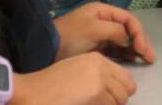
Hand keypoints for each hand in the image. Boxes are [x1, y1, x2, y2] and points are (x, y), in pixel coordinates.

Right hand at [12, 53, 135, 104]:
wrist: (33, 92)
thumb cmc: (49, 84)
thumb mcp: (76, 70)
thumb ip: (95, 75)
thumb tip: (110, 90)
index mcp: (98, 60)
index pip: (125, 77)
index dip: (122, 90)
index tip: (114, 98)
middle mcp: (103, 68)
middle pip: (127, 89)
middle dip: (119, 100)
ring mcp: (100, 81)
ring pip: (120, 100)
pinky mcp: (96, 95)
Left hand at [53, 2, 154, 63]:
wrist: (46, 49)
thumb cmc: (71, 36)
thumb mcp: (93, 29)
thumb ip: (115, 31)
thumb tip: (127, 40)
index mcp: (104, 11)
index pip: (129, 19)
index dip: (139, 33)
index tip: (142, 49)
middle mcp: (104, 21)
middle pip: (128, 30)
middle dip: (141, 42)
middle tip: (150, 57)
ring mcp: (100, 35)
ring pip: (123, 40)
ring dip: (135, 49)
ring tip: (144, 60)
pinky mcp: (95, 48)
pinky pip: (115, 50)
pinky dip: (125, 54)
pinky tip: (131, 61)